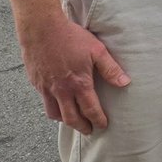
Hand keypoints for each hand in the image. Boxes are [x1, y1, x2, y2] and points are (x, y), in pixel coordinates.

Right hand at [19, 14, 129, 133]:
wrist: (42, 30)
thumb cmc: (71, 37)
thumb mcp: (97, 50)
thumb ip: (110, 68)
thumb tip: (125, 82)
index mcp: (78, 83)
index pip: (90, 109)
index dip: (98, 120)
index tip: (103, 126)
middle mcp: (61, 90)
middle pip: (71, 118)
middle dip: (81, 127)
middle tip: (88, 131)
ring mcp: (46, 88)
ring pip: (54, 114)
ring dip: (65, 120)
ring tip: (73, 121)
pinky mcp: (37, 83)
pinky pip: (44, 102)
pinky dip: (53, 108)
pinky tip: (58, 103)